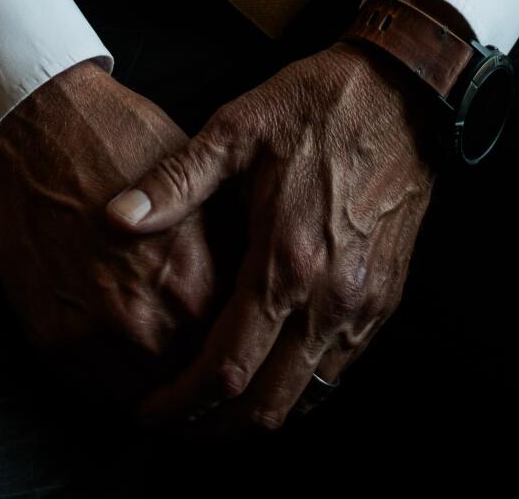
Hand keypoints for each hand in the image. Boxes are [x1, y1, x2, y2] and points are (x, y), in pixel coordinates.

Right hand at [0, 59, 224, 411]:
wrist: (42, 127)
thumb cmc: (124, 143)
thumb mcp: (200, 185)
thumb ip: (227, 253)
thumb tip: (257, 293)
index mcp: (196, 280)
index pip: (234, 354)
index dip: (240, 360)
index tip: (243, 362)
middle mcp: (150, 319)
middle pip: (192, 387)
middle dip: (203, 389)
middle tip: (209, 389)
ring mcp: (97, 336)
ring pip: (145, 400)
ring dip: (159, 397)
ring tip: (170, 388)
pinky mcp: (53, 340)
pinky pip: (95, 392)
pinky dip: (113, 386)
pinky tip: (125, 366)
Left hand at [105, 40, 438, 435]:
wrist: (402, 90)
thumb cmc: (317, 104)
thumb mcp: (237, 128)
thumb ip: (176, 181)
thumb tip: (116, 216)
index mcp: (286, 261)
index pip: (227, 369)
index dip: (183, 403)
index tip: (151, 411)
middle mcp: (329, 298)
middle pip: (267, 406)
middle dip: (216, 428)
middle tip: (178, 422)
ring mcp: (363, 305)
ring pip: (308, 400)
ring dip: (260, 415)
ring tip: (218, 407)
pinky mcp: (385, 300)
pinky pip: (339, 373)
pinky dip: (300, 389)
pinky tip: (271, 370)